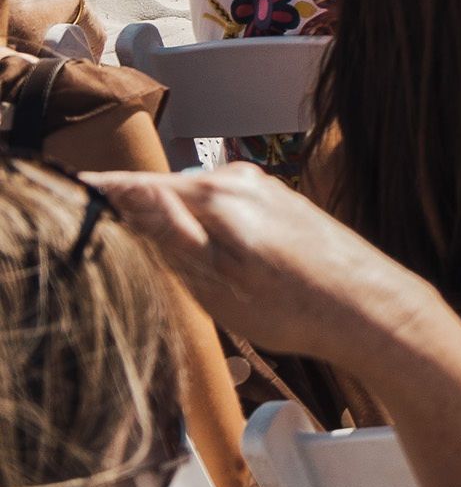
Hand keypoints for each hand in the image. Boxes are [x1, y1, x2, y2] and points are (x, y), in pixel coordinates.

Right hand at [91, 162, 449, 370]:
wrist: (369, 307)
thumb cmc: (296, 306)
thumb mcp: (215, 284)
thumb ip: (167, 236)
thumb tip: (123, 193)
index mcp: (213, 195)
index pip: (130, 187)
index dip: (91, 201)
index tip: (66, 216)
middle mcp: (234, 178)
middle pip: (155, 193)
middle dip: (130, 221)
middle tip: (122, 262)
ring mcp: (257, 186)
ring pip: (184, 203)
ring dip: (167, 230)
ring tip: (177, 274)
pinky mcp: (273, 199)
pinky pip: (214, 209)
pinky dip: (197, 231)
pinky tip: (211, 265)